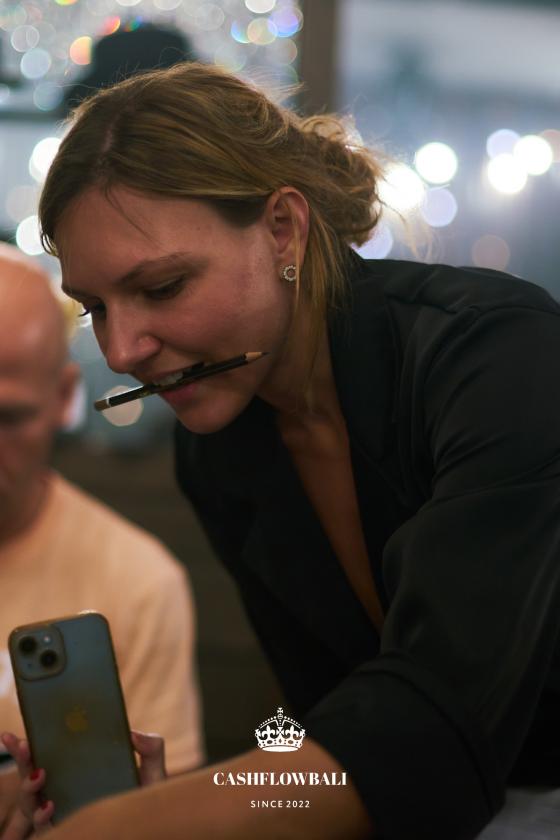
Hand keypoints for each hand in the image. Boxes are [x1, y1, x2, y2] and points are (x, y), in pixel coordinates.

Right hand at [0, 730, 165, 838]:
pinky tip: (51, 805)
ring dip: (27, 788)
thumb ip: (150, 748)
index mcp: (79, 773)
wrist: (152, 827)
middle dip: (21, 760)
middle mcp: (66, 794)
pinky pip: (46, 827)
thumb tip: (133, 733)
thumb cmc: (147, 802)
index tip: (18, 734)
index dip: (29, 747)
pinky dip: (43, 816)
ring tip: (40, 774)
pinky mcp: (68, 830)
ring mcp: (64, 814)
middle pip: (33, 776)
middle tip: (19, 742)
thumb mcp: (152, 772)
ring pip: (31, 803)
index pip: (49, 757)